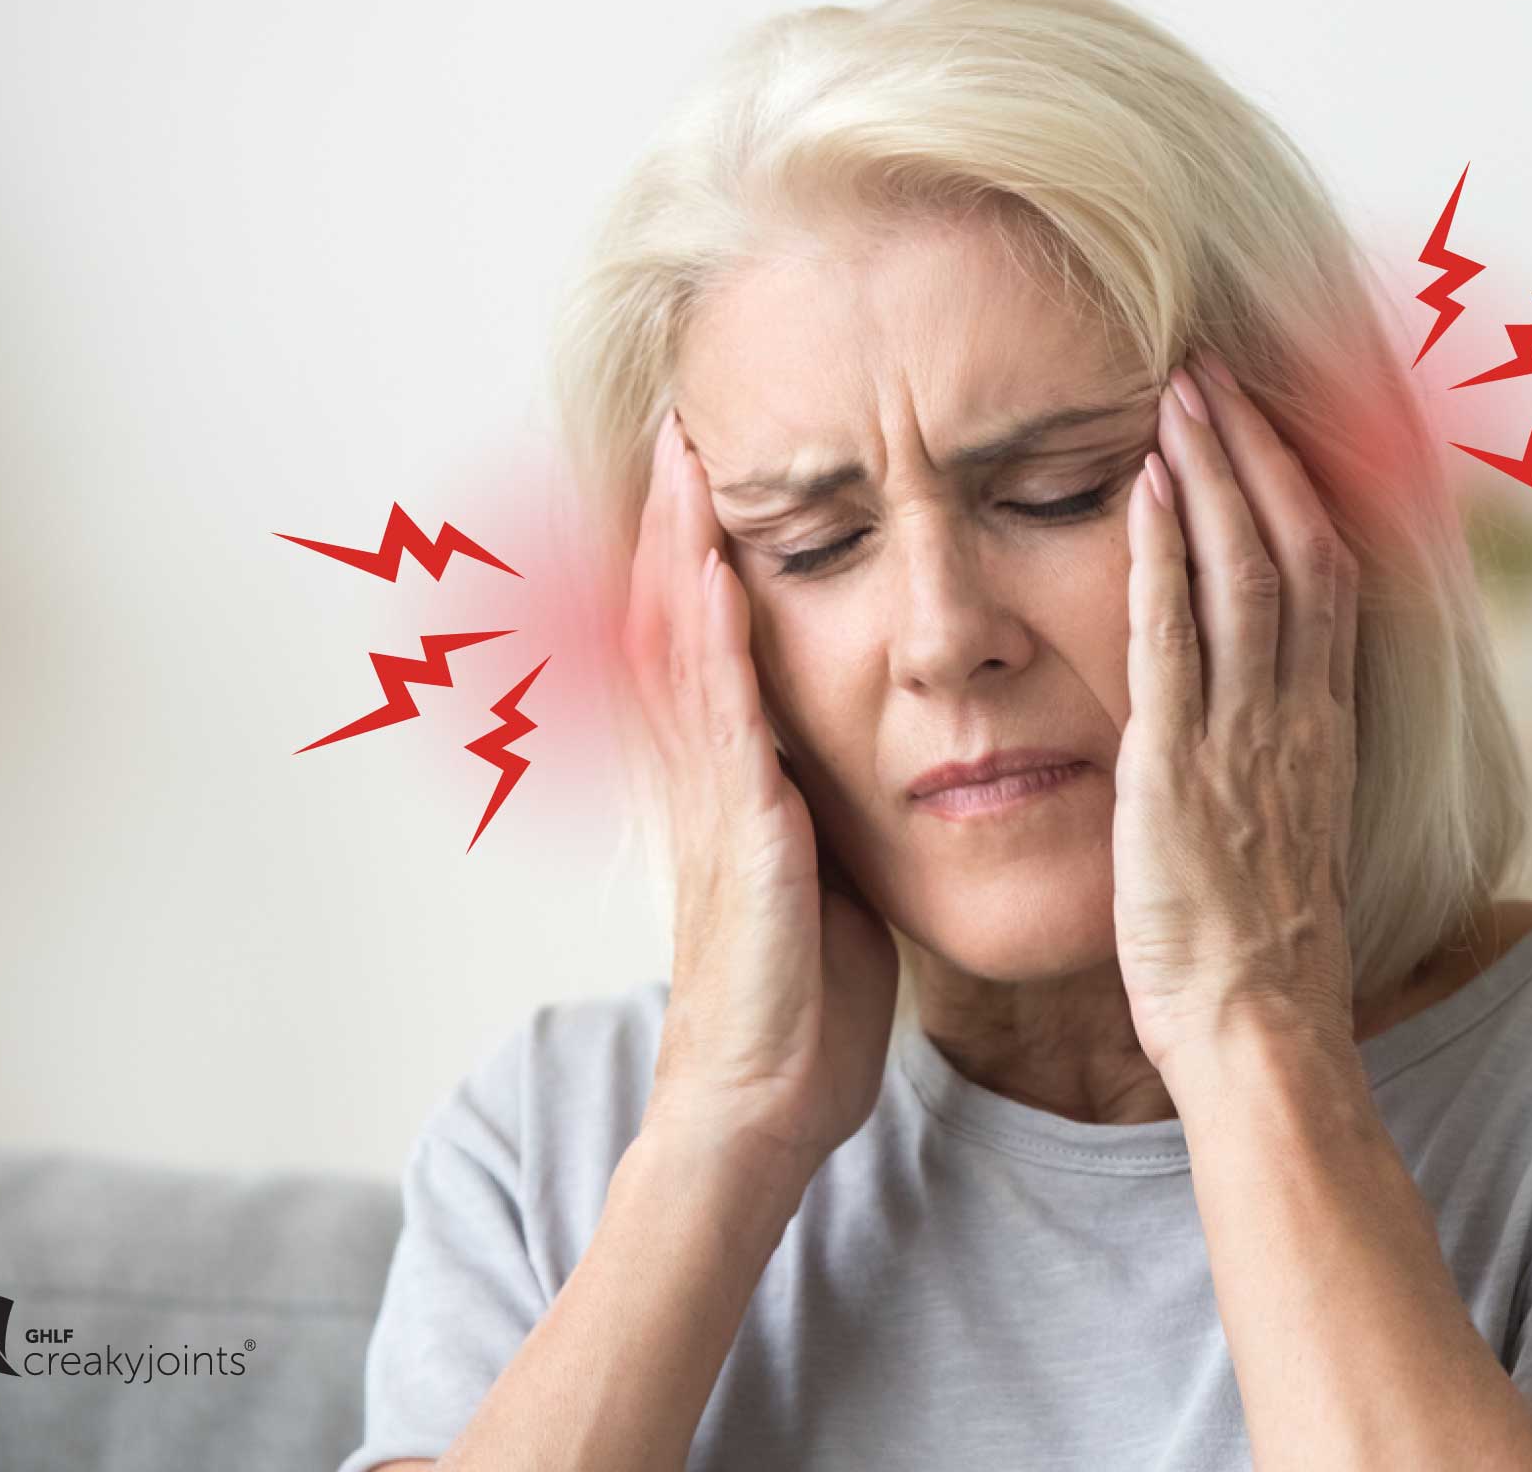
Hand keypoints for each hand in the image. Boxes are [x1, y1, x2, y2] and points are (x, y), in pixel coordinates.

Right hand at [620, 410, 899, 1175]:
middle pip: (683, 624)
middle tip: (677, 429)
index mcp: (738, 787)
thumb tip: (853, 775)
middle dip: (678, 526)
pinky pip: (724, 718)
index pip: (714, 647)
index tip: (713, 477)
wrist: (764, 1102)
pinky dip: (718, 639)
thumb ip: (824, 816)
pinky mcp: (742, 836)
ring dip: (684, 552)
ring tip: (684, 461)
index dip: (707, 559)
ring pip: (688, 650)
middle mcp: (710, 780)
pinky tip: (724, 571)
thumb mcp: (823, 885)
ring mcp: (717, 803)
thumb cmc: (804, 1006)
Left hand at [1112, 350, 1361, 1073]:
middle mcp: (1297, 714)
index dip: (1297, 490)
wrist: (1259, 1026)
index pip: (1327, 575)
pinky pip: (1174, 636)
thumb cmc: (1261, 951)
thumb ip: (1274, 762)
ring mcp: (1245, 734)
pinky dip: (1162, 553)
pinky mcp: (1179, 765)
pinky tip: (1141, 488)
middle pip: (1298, 546)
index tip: (1263, 426)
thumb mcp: (1285, 835)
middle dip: (1256, 452)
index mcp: (1324, 728)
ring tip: (1181, 393)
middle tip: (1217, 371)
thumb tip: (1260, 721)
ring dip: (1212, 474)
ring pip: (1246, 570)